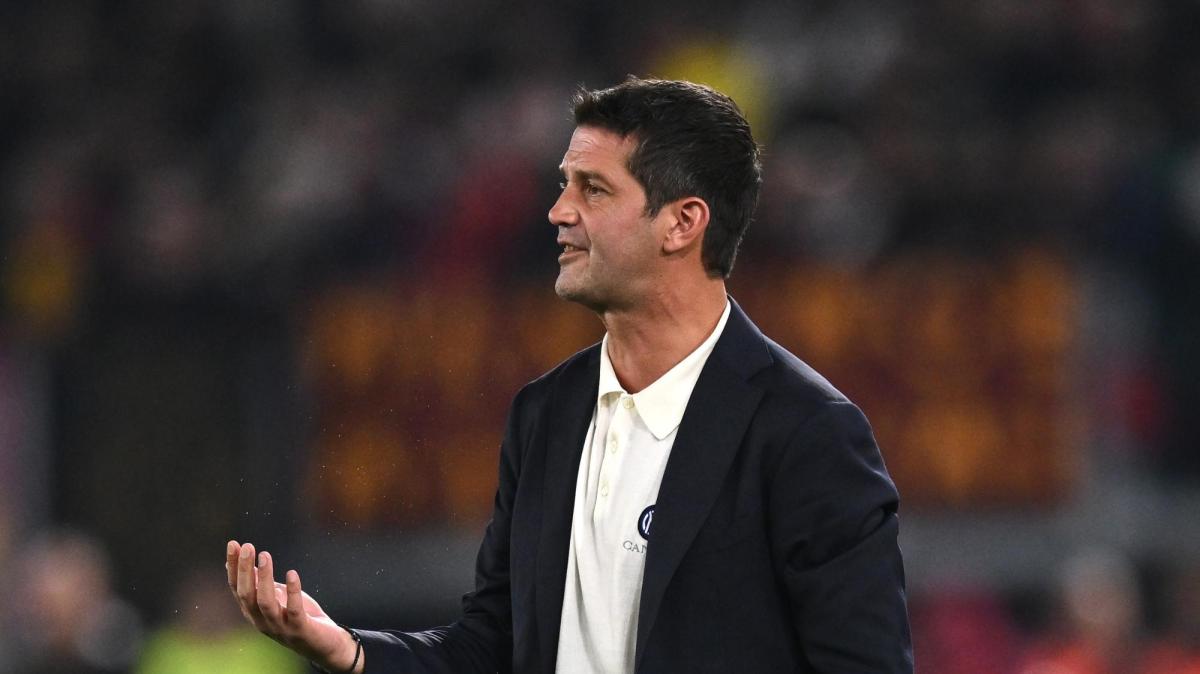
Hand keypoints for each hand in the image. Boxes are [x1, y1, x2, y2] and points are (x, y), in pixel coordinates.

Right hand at [225, 540, 363, 672]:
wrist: (324, 643)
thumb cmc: (298, 616)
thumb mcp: (276, 596)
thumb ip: (258, 583)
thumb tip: (237, 562)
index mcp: (253, 612)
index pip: (237, 588)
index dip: (234, 567)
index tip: (233, 544)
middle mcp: (262, 621)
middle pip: (247, 595)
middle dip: (245, 570)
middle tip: (248, 546)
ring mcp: (280, 627)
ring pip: (265, 602)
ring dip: (264, 578)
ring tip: (265, 555)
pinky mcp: (299, 629)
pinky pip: (293, 609)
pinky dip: (292, 591)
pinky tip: (292, 573)